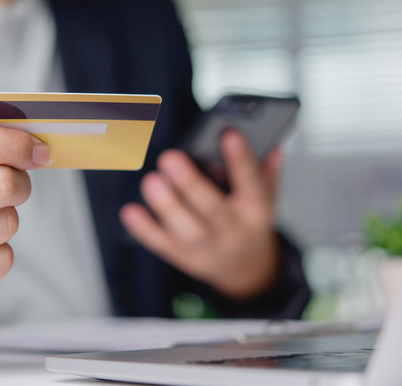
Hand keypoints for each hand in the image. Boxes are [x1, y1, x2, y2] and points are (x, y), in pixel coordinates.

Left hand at [120, 130, 281, 301]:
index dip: (241, 159)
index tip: (229, 134)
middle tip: (170, 157)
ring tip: (151, 181)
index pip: (251, 183)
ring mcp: (208, 247)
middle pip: (213, 209)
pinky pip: (163, 245)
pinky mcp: (185, 258)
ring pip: (187, 230)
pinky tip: (131, 211)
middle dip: (190, 183)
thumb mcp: (265, 196)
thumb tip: (271, 146)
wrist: (246, 267)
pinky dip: (145, 230)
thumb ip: (265, 171)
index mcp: (256, 211)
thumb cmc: (249, 221)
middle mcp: (233, 231)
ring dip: (167, 206)